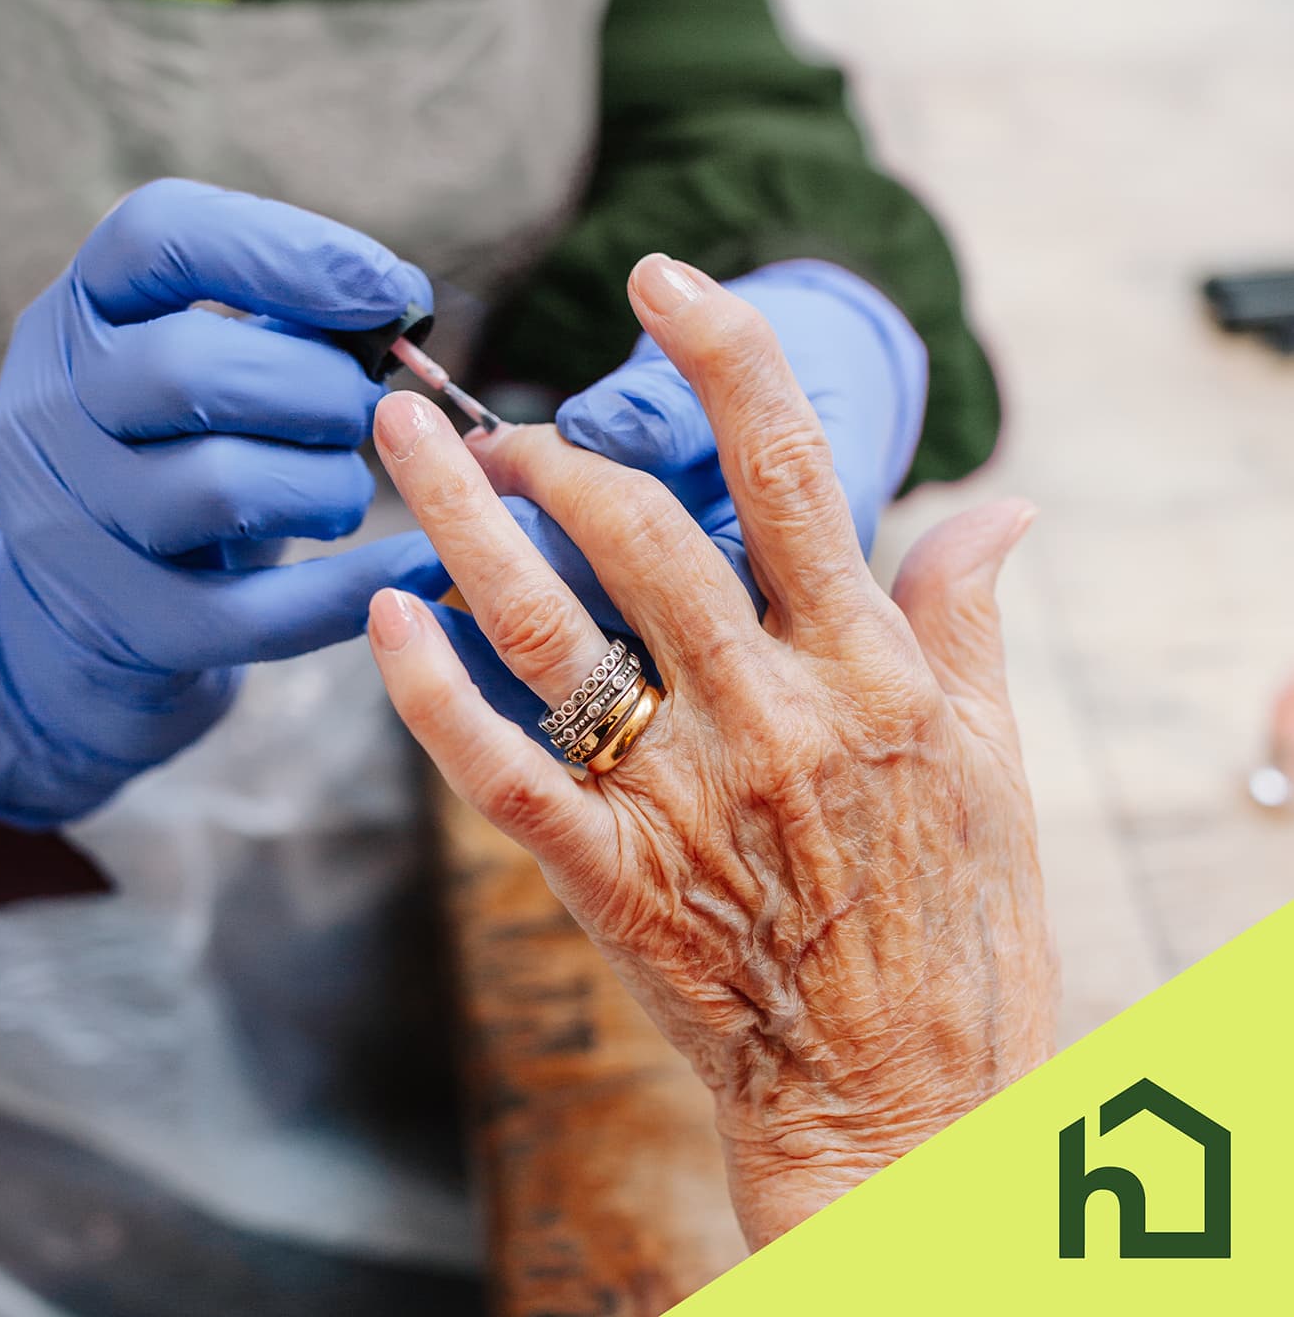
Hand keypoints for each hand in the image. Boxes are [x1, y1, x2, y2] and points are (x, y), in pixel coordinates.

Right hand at [0, 179, 441, 827]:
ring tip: (346, 486)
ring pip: (224, 490)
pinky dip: (352, 588)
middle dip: (320, 387)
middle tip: (365, 409)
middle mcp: (49, 407)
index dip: (288, 251)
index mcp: (77, 311)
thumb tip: (400, 300)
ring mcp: (71, 524)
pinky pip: (254, 613)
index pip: (160, 236)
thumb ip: (291, 319)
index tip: (390, 290)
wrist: (89, 605)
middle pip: (192, 370)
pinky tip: (418, 562)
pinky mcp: (123, 622)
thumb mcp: (210, 358)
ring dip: (329, 484)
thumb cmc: (182, 446)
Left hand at [366, 255, 1055, 1248]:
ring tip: (402, 446)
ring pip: (549, 629)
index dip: (723, 353)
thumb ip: (971, 620)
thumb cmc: (959, 930)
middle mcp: (770, 717)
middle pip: (640, 531)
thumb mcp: (994, 763)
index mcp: (869, 671)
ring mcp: (681, 800)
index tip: (661, 274)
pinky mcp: (611, 881)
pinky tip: (384, 615)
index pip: (795, 471)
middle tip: (494, 418)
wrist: (905, 1111)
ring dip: (462, 524)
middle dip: (552, 446)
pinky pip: (498, 772)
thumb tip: (1000, 503)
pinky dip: (429, 692)